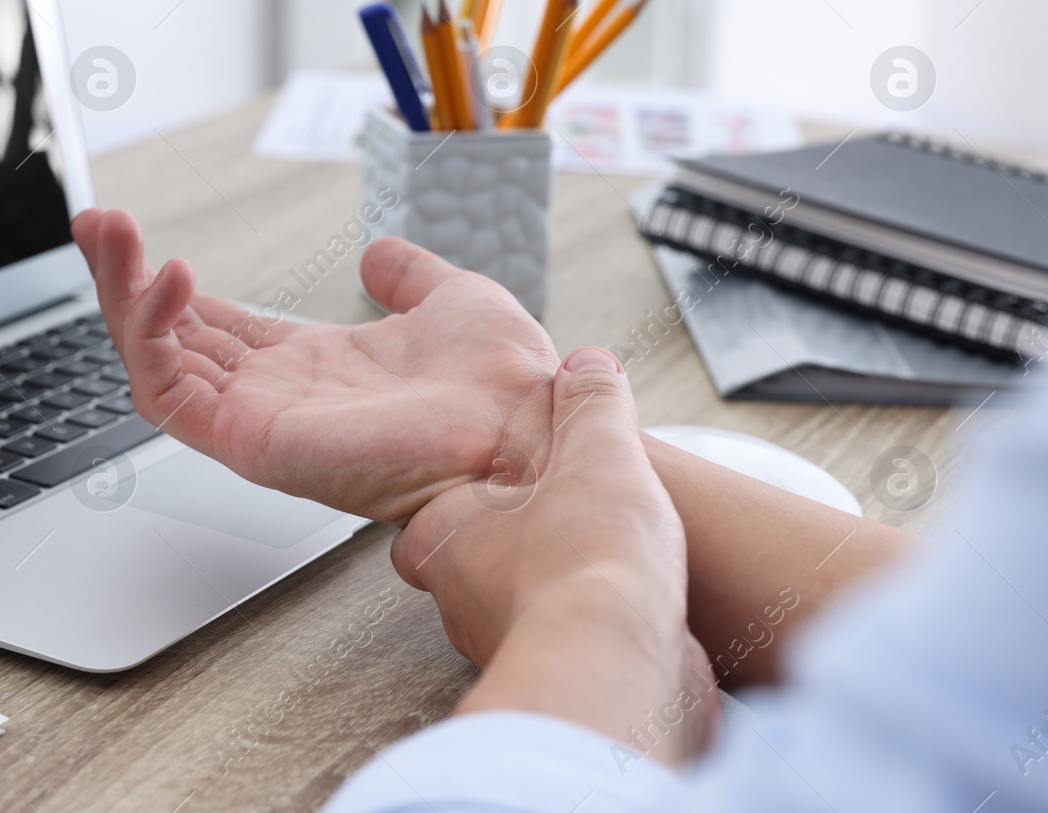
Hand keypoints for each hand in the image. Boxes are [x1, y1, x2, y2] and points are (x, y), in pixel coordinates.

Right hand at [71, 208, 559, 523]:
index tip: (129, 234)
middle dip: (121, 278)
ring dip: (121, 296)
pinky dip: (156, 336)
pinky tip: (168, 279)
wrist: (527, 424)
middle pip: (166, 339)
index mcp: (307, 365)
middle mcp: (272, 396)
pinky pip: (172, 397)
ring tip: (108, 233)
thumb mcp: (449, 298)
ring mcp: (257, 421)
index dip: (166, 282)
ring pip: (154, 362)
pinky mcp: (253, 441)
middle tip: (95, 221)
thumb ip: (405, 275)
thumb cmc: (502, 384)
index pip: (209, 324)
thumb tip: (378, 253)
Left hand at [392, 348, 718, 764]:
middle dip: (507, 544)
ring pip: (510, 607)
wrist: (615, 661)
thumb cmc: (586, 559)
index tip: (502, 482)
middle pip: (466, 564)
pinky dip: (582, 629)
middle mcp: (457, 597)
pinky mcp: (546, 681)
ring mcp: (496, 643)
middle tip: (552, 520)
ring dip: (547, 587)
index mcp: (444, 534)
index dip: (463, 496)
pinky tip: (621, 610)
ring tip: (595, 561)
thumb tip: (587, 366)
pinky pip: (557, 645)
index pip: (425, 515)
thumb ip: (589, 405)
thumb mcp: (597, 449)